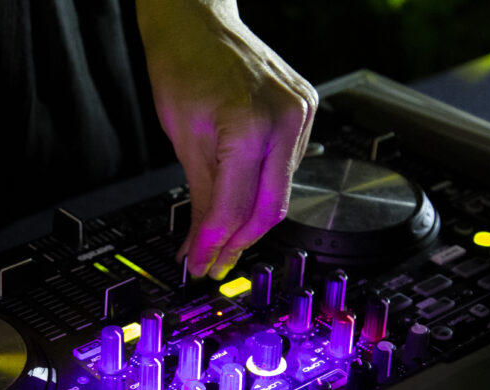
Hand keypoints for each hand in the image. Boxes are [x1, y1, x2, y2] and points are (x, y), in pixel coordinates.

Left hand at [136, 0, 317, 279]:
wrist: (199, 22)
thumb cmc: (184, 65)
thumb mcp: (184, 138)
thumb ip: (202, 196)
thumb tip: (203, 242)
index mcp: (249, 125)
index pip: (234, 208)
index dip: (215, 244)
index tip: (200, 264)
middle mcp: (284, 120)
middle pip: (269, 209)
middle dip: (239, 243)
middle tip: (215, 263)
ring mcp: (301, 114)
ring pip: (281, 192)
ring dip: (251, 220)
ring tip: (223, 237)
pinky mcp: (306, 111)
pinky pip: (288, 168)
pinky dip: (264, 189)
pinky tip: (243, 200)